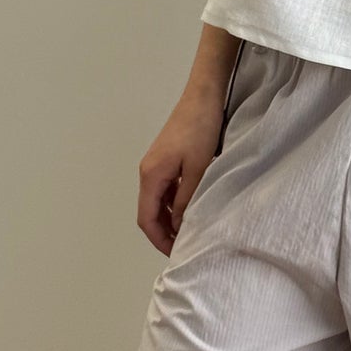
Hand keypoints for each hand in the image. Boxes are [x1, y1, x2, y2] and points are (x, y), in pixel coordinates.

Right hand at [136, 90, 224, 255]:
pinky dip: (176, 202)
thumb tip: (180, 226)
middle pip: (149, 211)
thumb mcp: (197, 169)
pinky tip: (193, 207)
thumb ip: (187, 199)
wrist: (203, 97)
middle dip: (164, 232)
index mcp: (150, 176)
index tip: (176, 253)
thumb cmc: (201, 130)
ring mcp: (157, 164)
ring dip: (171, 218)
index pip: (146, 219)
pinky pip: (167, 188)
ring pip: (159, 201)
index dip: (159, 239)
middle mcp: (148, 172)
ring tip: (192, 230)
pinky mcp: (167, 158)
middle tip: (186, 246)